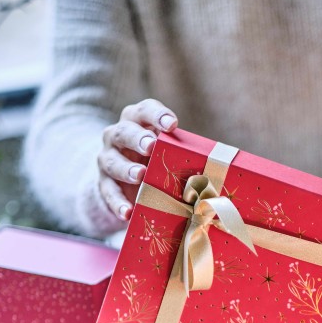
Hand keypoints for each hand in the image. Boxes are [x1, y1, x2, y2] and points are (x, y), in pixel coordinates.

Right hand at [98, 98, 178, 220]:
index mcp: (137, 122)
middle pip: (124, 132)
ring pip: (113, 162)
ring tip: (140, 175)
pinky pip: (108, 193)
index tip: (173, 124)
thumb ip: (179, 152)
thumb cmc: (153, 161)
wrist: (122, 182)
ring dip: (126, 169)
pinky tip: (127, 212)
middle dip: (137, 138)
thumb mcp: (164, 152)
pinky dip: (118, 203)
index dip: (157, 115)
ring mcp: (107, 160)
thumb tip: (217, 167)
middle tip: (151, 145)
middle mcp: (117, 136)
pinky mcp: (103, 184)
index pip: (145, 111)